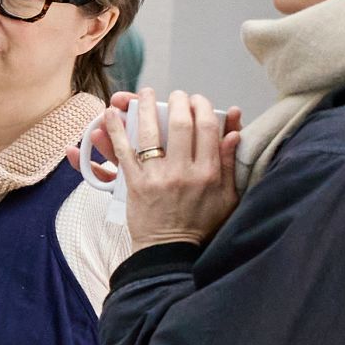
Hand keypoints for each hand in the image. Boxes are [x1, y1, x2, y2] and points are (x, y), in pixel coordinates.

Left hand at [103, 89, 242, 248]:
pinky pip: (123, 152)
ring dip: (145, 108)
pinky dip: (115, 131)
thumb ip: (230, 163)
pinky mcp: (135, 184)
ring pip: (151, 133)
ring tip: (144, 93)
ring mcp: (157, 177)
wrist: (171, 251)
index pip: (208, 128)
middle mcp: (184, 171)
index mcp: (210, 172)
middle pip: (180, 124)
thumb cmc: (202, 224)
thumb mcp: (228, 196)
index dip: (203, 108)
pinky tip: (111, 114)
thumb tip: (233, 132)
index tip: (199, 100)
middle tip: (176, 94)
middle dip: (178, 102)